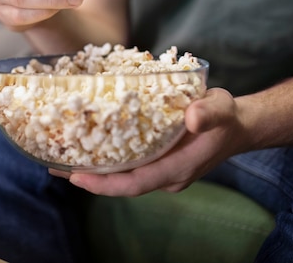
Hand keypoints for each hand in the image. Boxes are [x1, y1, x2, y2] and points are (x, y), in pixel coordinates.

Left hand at [54, 88, 252, 195]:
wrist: (237, 126)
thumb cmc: (227, 117)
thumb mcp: (221, 108)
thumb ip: (208, 113)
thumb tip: (192, 118)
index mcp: (177, 169)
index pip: (134, 184)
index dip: (104, 184)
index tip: (76, 176)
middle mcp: (166, 175)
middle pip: (121, 184)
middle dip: (88, 178)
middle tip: (55, 165)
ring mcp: (161, 170)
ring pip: (122, 176)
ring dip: (93, 170)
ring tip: (61, 158)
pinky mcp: (157, 161)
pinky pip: (127, 165)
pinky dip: (106, 160)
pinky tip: (87, 146)